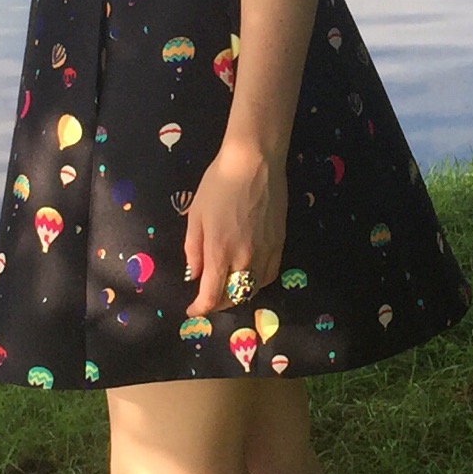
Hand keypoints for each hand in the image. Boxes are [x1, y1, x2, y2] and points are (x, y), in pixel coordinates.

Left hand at [183, 134, 286, 316]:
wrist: (254, 162)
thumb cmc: (219, 184)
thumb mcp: (196, 215)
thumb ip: (193, 249)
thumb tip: (194, 275)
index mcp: (219, 251)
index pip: (211, 295)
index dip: (200, 309)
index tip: (192, 311)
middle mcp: (245, 257)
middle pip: (234, 297)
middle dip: (218, 304)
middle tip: (207, 299)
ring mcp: (266, 251)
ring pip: (254, 289)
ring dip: (238, 295)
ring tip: (227, 290)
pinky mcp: (280, 243)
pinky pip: (269, 274)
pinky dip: (257, 282)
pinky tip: (249, 276)